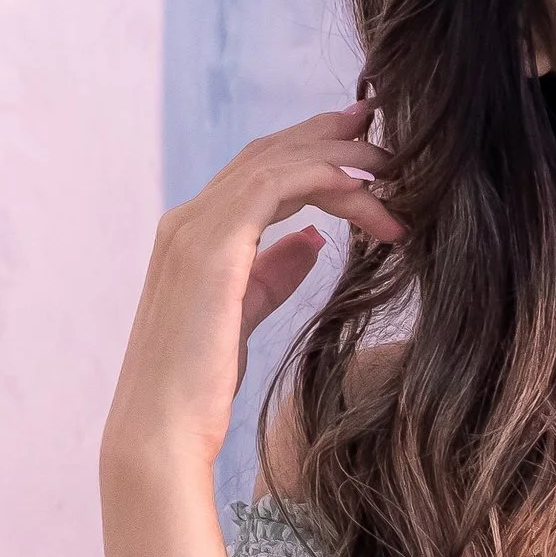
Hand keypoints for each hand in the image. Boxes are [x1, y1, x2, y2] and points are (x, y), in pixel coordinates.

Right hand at [99, 108, 403, 484]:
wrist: (162, 430)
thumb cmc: (199, 391)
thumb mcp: (245, 317)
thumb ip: (273, 273)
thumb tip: (312, 239)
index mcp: (192, 236)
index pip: (256, 173)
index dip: (309, 152)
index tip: (360, 147)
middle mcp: (187, 220)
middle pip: (267, 154)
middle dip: (328, 135)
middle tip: (381, 126)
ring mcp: (195, 228)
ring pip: (277, 162)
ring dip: (340, 159)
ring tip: (393, 168)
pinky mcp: (213, 245)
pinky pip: (279, 185)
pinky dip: (328, 178)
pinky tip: (368, 191)